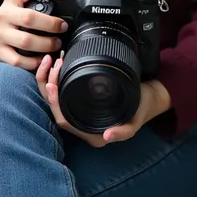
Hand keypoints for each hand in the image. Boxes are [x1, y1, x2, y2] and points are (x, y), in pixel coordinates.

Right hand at [0, 0, 69, 70]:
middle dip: (51, 24)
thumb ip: (37, 1)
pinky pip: (19, 60)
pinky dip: (35, 61)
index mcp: (11, 0)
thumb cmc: (12, 20)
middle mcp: (3, 14)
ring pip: (26, 41)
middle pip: (29, 18)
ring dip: (46, 44)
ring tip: (56, 44)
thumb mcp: (20, 5)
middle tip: (63, 28)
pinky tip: (44, 58)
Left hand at [36, 54, 171, 146]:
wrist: (149, 97)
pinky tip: (59, 62)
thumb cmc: (141, 108)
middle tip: (53, 63)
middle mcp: (82, 122)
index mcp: (91, 131)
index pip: (64, 120)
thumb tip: (108, 136)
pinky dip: (57, 76)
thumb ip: (124, 131)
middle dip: (48, 85)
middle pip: (55, 106)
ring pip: (56, 96)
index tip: (52, 84)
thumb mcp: (136, 120)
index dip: (55, 103)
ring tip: (54, 59)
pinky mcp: (82, 96)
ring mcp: (80, 109)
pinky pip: (62, 89)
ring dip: (50, 78)